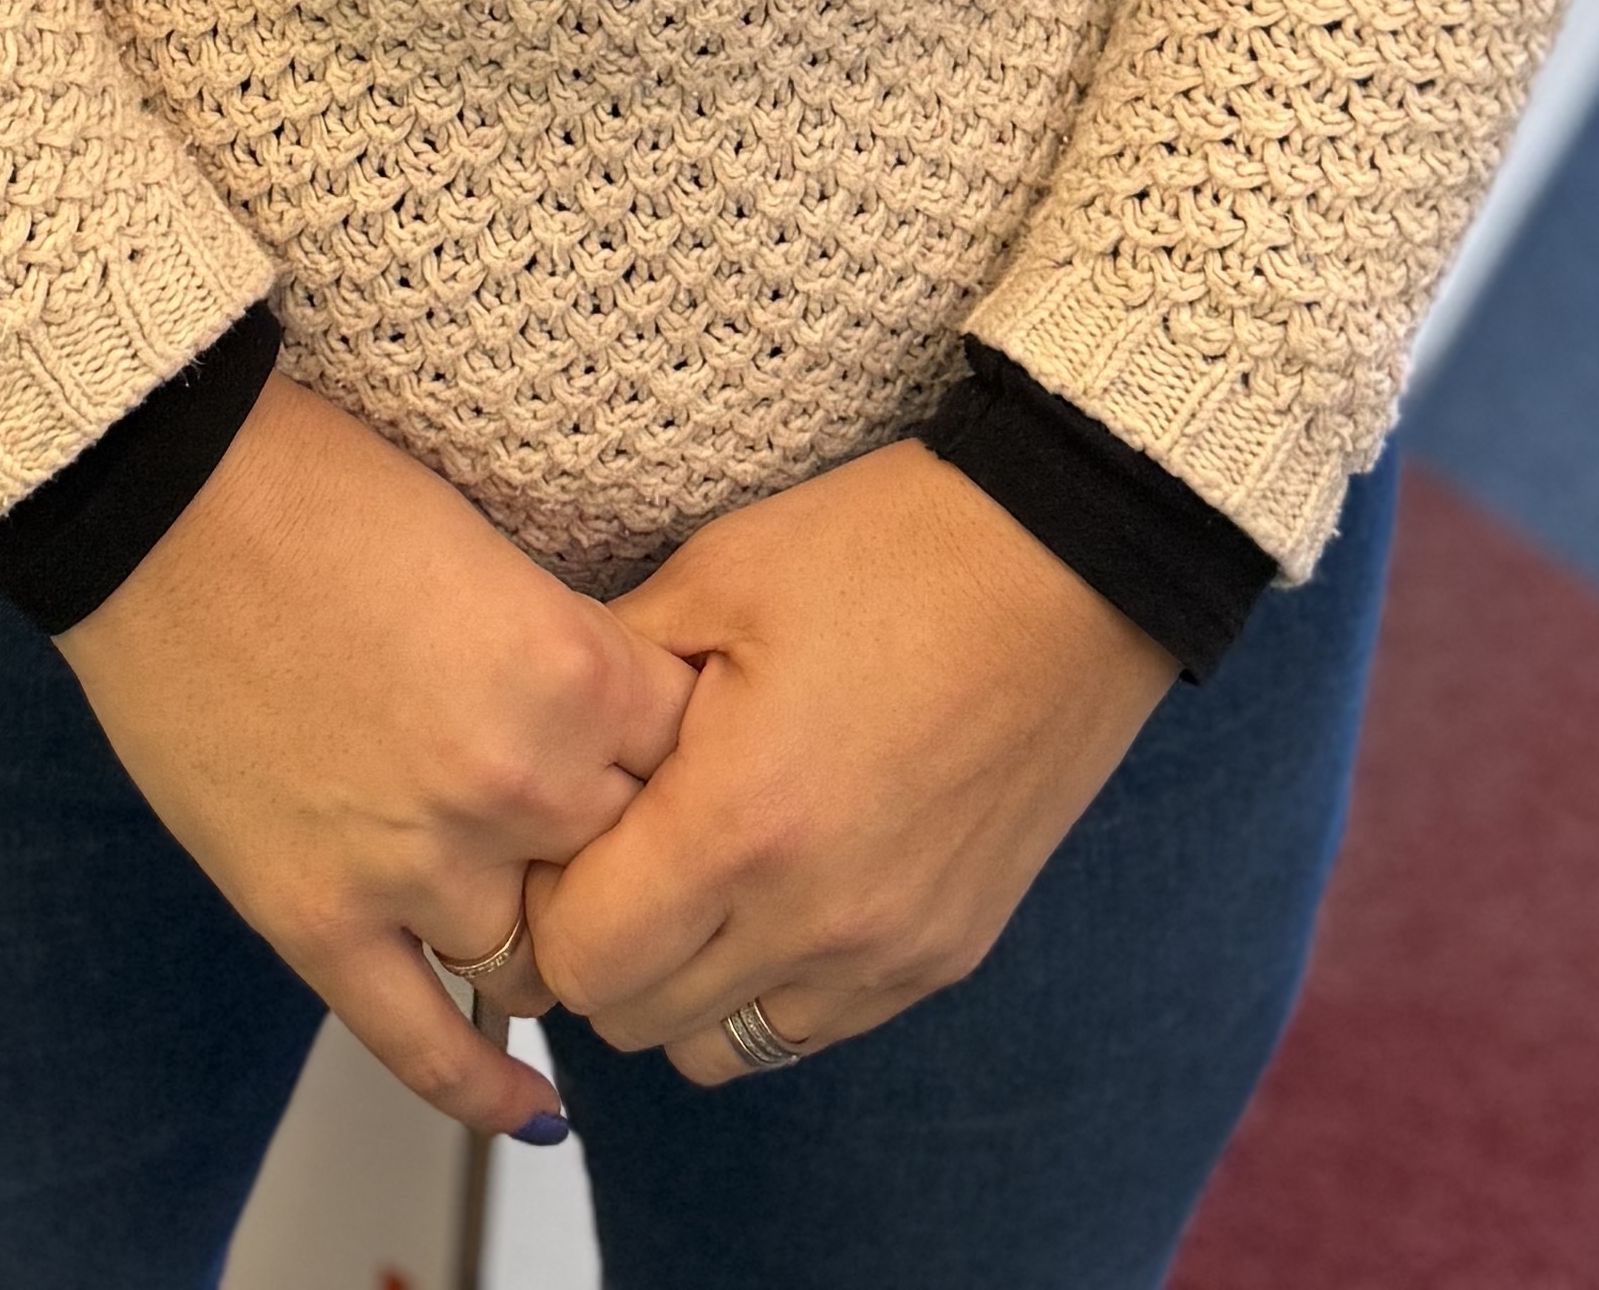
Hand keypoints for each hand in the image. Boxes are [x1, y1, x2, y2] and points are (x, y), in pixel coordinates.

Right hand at [57, 371, 694, 1142]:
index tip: (672, 756)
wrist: (161, 501)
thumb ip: (566, 653)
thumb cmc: (318, 488)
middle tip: (611, 828)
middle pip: (636, 866)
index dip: (685, 754)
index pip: (697, 760)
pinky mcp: (319, 919)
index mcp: (574, 672)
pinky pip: (423, 1042)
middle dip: (630, 847)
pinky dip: (482, 1087)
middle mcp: (517, 785)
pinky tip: (534, 1108)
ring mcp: (416, 866)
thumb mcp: (492, 547)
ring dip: (555, 937)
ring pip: (546, 960)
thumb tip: (618, 729)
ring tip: (561, 921)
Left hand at [527, 441, 1178, 1080]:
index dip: (543, 899)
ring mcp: (887, 955)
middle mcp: (814, 920)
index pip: (579, 958)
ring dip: (682, 982)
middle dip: (601, 947)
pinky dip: (769, 984)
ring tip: (693, 874)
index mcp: (740, 822)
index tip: (559, 830)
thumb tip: (531, 733)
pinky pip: (812, 1028)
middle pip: (635, 1021)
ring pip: (722, 1048)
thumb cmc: (886, 550)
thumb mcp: (717, 575)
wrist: (1067, 568)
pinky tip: (776, 886)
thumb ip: (607, 675)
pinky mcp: (942, 960)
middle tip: (614, 849)